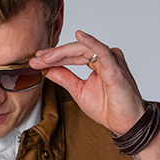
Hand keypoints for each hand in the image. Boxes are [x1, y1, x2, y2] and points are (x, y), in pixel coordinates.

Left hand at [30, 30, 144, 134]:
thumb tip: (47, 69)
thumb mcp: (78, 91)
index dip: (52, 57)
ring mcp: (111, 61)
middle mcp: (104, 58)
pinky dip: (90, 42)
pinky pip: (102, 51)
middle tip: (36, 59)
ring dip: (62, 52)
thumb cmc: (107, 107)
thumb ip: (64, 78)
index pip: (71, 55)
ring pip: (84, 49)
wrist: (123, 123)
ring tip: (46, 57)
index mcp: (96, 63)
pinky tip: (79, 36)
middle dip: (53, 55)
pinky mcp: (115, 68)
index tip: (35, 60)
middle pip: (75, 50)